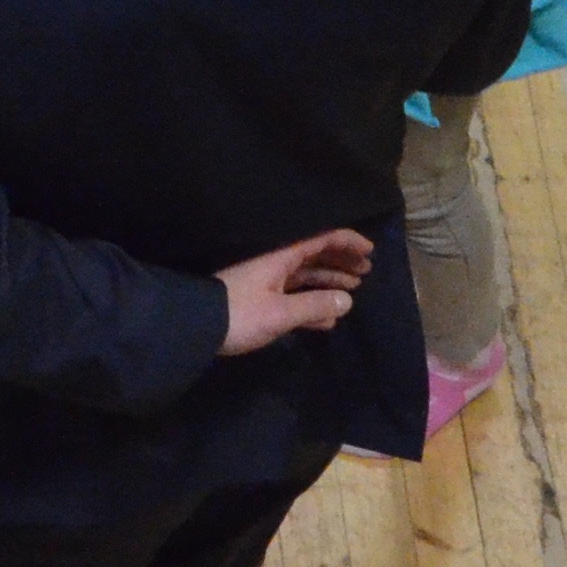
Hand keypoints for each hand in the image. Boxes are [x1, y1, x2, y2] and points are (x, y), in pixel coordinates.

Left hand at [214, 228, 371, 356]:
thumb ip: (315, 306)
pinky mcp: (262, 302)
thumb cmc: (239, 315)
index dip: (346, 241)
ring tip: (354, 290)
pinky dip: (313, 304)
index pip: (320, 239)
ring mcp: (268, 282)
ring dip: (330, 282)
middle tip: (366, 271)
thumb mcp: (280, 313)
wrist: (196, 327)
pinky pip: (295, 297)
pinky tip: (329, 318)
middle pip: (315, 256)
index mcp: (280, 258)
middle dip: (341, 261)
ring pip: (306, 277)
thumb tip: (348, 300)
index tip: (369, 251)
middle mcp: (276, 265)